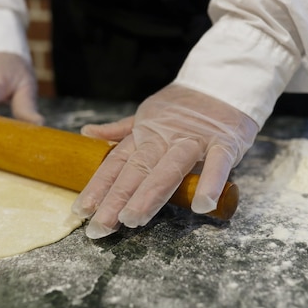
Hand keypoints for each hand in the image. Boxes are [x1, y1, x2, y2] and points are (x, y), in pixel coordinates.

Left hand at [72, 84, 258, 238]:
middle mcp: (165, 137)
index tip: (81, 211)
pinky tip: (201, 206)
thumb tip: (87, 133)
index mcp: (146, 134)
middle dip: (116, 199)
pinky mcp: (225, 142)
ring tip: (133, 219)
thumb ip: (121, 130)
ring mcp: (195, 139)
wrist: (223, 80)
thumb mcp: (149, 114)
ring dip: (150, 193)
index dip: (99, 186)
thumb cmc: (186, 105)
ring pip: (169, 168)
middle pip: (137, 170)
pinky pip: (218, 163)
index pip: (117, 163)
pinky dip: (211, 182)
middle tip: (99, 227)